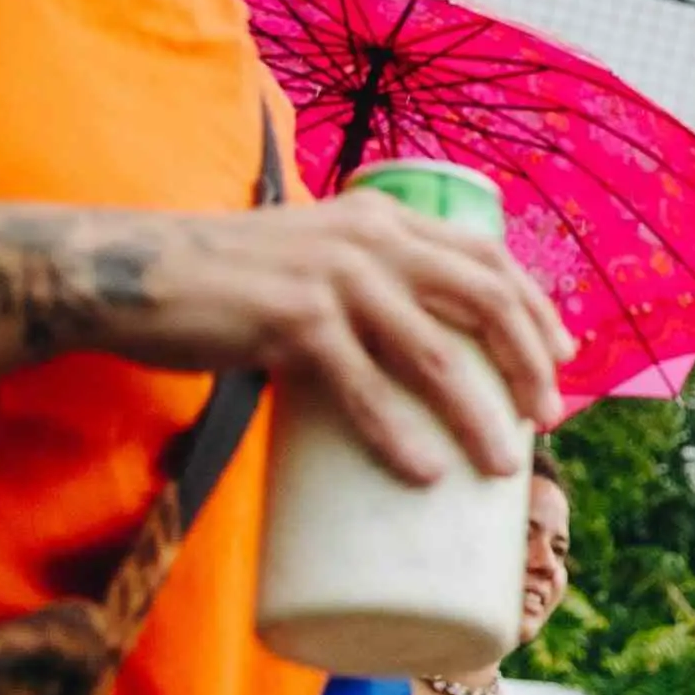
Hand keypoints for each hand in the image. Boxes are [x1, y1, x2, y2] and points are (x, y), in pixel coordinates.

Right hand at [121, 192, 569, 481]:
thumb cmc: (224, 280)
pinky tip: (424, 475)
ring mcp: (335, 280)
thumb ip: (360, 286)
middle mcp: (370, 240)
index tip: (563, 357)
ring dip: (479, 418)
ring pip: (437, 356)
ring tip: (500, 468)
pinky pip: (364, 390)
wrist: (131, 274)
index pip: (487, 254)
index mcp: (381, 219)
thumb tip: (412, 366)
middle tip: (549, 420)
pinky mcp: (293, 324)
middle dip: (530, 363)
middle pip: (484, 300)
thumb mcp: (310, 257)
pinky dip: (399, 436)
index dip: (535, 307)